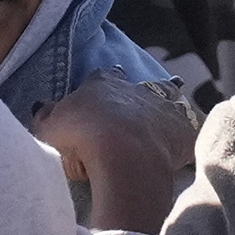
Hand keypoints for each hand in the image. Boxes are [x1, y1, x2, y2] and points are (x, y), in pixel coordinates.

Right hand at [32, 80, 199, 234]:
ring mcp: (161, 106)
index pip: (101, 76)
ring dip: (169, 100)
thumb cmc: (79, 141)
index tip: (102, 90)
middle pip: (138, 84)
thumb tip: (43, 106)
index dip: (101, 84)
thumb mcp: (47, 129)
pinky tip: (189, 136)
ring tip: (172, 106)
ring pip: (170, 95)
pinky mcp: (183, 128)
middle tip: (137, 103)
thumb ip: (47, 115)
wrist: (123, 158)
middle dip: (137, 91)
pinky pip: (191, 124)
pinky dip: (189, 129)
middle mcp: (133, 89)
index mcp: (100, 84)